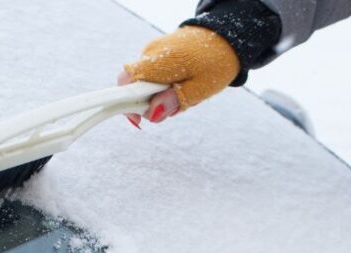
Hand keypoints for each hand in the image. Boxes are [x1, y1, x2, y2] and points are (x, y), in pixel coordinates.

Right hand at [120, 25, 239, 127]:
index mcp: (157, 61)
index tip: (140, 118)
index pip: (126, 82)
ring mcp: (152, 51)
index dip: (127, 102)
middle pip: (135, 87)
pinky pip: (152, 76)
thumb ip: (175, 100)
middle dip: (151, 103)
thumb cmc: (216, 62)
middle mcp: (149, 53)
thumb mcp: (200, 87)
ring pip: (145, 83)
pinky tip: (183, 84)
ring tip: (186, 93)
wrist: (225, 36)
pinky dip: (164, 86)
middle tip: (178, 106)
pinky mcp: (158, 53)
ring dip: (160, 95)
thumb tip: (152, 114)